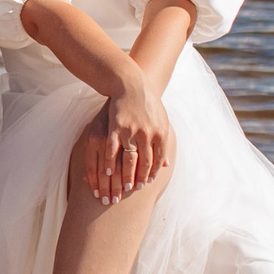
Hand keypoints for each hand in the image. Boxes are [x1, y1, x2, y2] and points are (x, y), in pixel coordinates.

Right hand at [78, 79, 173, 205]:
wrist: (132, 84)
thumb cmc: (148, 103)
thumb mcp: (161, 121)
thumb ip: (163, 143)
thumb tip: (166, 164)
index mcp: (160, 133)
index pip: (157, 160)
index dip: (151, 174)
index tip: (146, 184)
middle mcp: (147, 134)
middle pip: (144, 164)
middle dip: (139, 179)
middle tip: (133, 190)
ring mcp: (131, 131)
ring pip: (129, 160)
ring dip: (125, 176)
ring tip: (121, 187)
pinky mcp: (116, 127)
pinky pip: (113, 149)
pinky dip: (110, 162)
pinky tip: (107, 171)